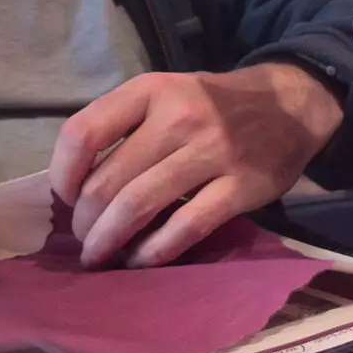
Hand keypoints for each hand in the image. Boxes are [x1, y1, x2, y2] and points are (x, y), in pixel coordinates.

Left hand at [49, 64, 343, 268]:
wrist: (290, 104)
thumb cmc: (214, 105)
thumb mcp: (167, 94)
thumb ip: (125, 126)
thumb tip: (77, 185)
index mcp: (151, 91)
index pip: (83, 133)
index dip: (62, 174)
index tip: (66, 197)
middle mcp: (178, 117)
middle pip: (107, 181)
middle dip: (85, 222)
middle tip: (83, 238)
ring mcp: (212, 152)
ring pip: (138, 206)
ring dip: (108, 241)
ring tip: (99, 256)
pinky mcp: (240, 187)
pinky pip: (184, 228)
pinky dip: (154, 252)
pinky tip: (141, 261)